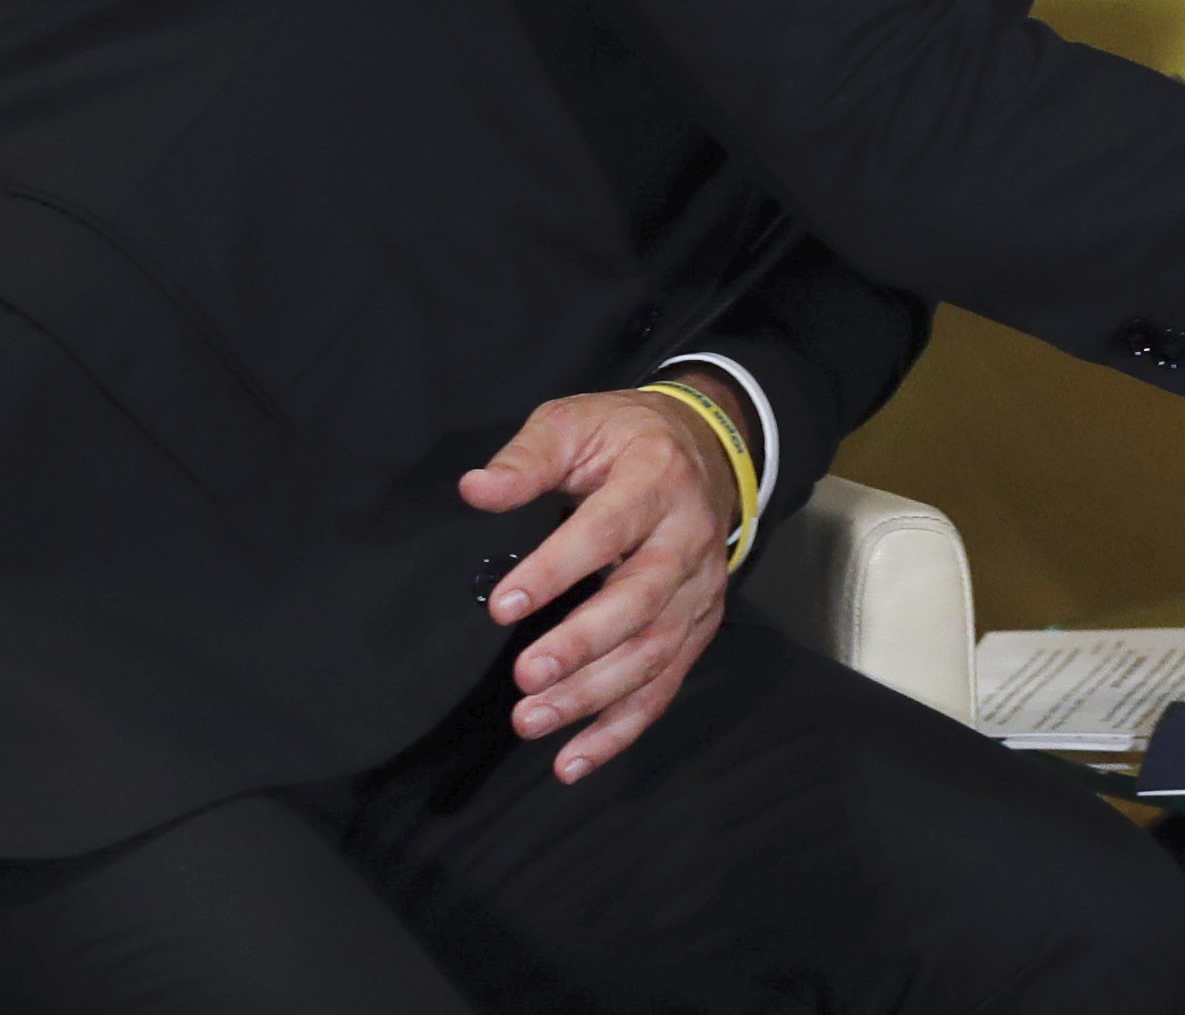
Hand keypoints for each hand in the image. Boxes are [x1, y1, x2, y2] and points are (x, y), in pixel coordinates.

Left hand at [458, 388, 748, 781]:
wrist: (709, 446)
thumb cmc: (625, 439)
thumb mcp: (575, 424)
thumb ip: (527, 459)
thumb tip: (475, 490)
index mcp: (655, 480)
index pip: (607, 530)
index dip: (556, 569)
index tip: (502, 605)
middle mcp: (687, 538)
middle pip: (641, 601)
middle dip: (582, 644)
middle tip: (523, 677)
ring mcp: (700, 588)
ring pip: (655, 651)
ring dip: (594, 695)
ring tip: (531, 720)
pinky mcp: (699, 625)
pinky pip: (665, 685)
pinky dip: (622, 730)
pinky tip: (572, 761)